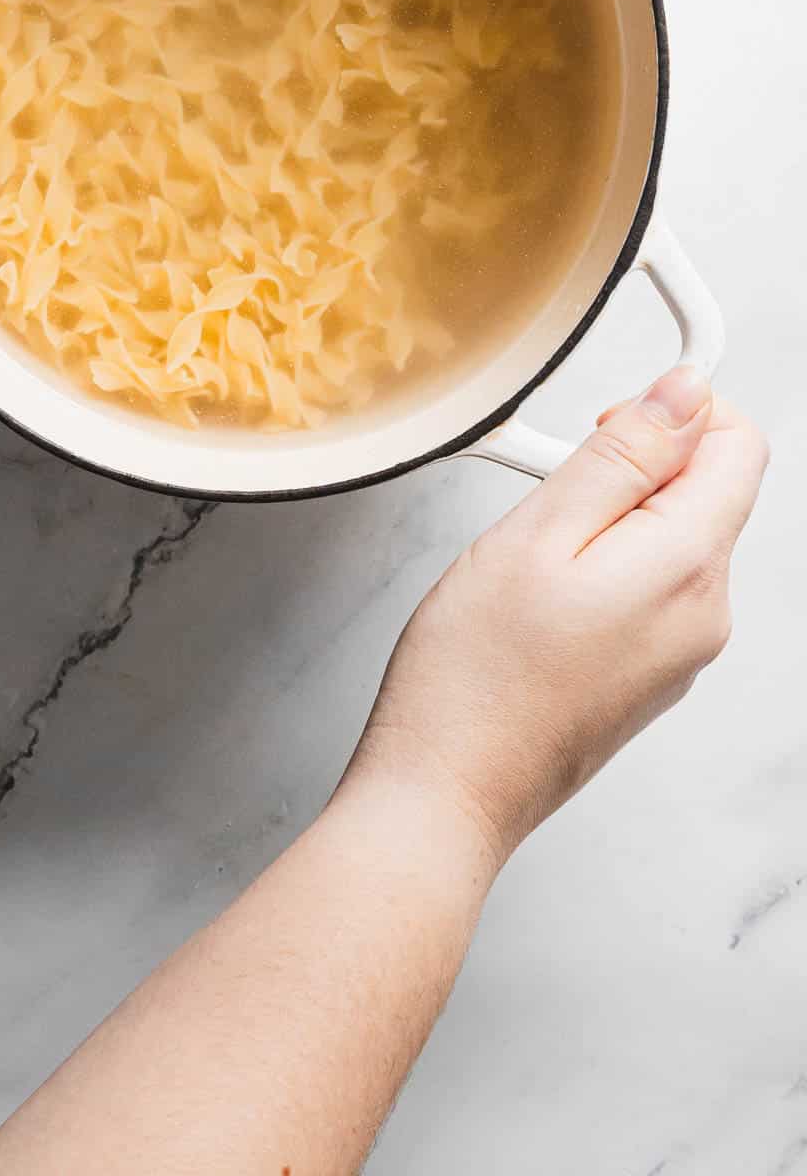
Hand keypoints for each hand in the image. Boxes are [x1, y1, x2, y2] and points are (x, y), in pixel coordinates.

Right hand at [347, 366, 768, 862]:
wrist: (447, 792)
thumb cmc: (474, 677)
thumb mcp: (537, 532)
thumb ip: (623, 456)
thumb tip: (686, 394)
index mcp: (688, 568)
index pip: (740, 445)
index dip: (676, 411)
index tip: (603, 426)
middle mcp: (704, 614)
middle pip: (706, 492)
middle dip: (631, 470)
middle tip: (544, 501)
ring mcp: (680, 652)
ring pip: (671, 539)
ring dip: (608, 520)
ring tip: (529, 558)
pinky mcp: (649, 675)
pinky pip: (647, 588)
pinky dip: (600, 568)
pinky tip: (537, 598)